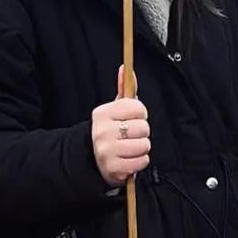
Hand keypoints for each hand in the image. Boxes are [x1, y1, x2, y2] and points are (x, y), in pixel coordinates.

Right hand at [92, 68, 150, 186]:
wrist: (92, 159)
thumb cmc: (109, 132)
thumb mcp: (114, 110)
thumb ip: (123, 90)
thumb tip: (125, 69)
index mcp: (103, 113)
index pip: (137, 107)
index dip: (140, 114)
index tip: (133, 118)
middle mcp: (103, 131)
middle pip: (143, 127)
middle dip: (141, 132)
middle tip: (130, 135)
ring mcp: (107, 151)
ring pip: (145, 145)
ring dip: (141, 148)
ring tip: (129, 147)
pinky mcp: (114, 168)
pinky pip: (142, 161)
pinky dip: (139, 161)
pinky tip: (129, 159)